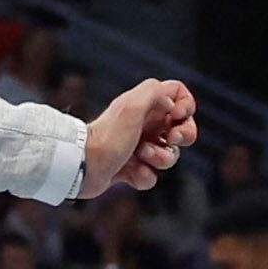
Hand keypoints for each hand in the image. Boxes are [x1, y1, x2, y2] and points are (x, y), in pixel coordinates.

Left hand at [81, 78, 195, 195]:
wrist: (81, 166)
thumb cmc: (107, 136)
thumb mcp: (132, 106)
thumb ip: (154, 92)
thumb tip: (171, 101)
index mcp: (144, 106)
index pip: (178, 96)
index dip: (186, 105)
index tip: (176, 115)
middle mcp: (143, 125)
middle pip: (182, 128)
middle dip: (185, 135)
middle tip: (173, 138)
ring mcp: (138, 148)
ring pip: (169, 155)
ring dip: (161, 158)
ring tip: (141, 155)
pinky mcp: (130, 169)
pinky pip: (151, 176)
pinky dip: (144, 176)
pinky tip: (129, 174)